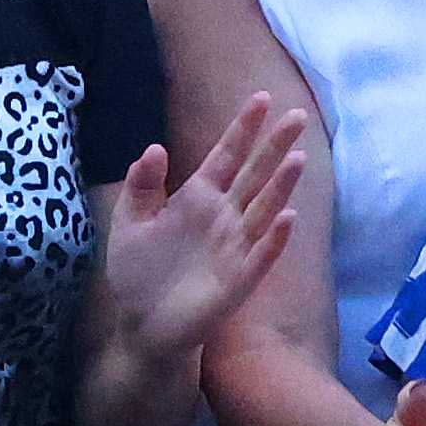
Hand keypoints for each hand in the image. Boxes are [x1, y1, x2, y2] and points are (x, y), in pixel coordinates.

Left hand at [99, 94, 308, 370]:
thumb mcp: (128, 223)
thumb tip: (154, 147)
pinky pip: (261, 255)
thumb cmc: (138, 272)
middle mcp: (223, 216)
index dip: (243, 129)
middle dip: (275, 146)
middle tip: (297, 116)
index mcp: (197, 197)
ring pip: (264, 209)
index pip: (226, 156)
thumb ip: (141, 186)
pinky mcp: (238, 279)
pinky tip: (287, 217)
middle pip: (254, 174)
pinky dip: (275, 238)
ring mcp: (234, 246)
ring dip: (281, 186)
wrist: (142, 326)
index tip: (261, 99)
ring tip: (297, 160)